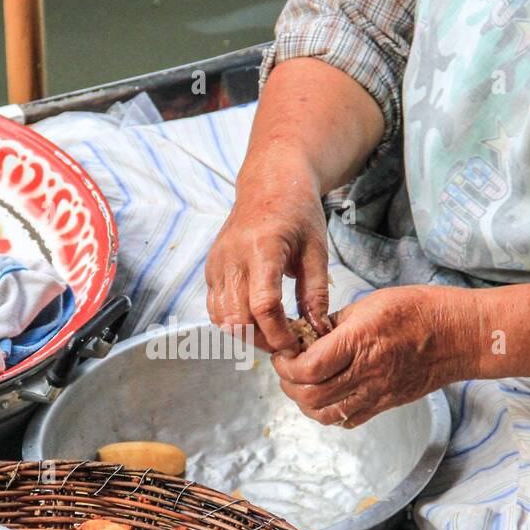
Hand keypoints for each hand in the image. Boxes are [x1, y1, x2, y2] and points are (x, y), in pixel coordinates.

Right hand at [205, 157, 330, 352]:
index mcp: (263, 249)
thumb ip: (315, 292)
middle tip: (284, 345)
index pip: (263, 305)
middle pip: (238, 317)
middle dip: (261, 340)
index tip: (294, 344)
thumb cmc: (297, 212)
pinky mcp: (211, 268)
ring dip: (245, 334)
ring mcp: (217, 263)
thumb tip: (318, 329)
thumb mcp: (316, 250)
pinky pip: (214, 307)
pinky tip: (254, 320)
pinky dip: (232, 321)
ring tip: (270, 334)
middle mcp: (233, 257)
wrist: (270, 184)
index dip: (278, 333)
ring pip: (222, 317)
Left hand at [272, 285, 478, 426]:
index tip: (283, 354)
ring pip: (325, 414)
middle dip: (289, 384)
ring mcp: (377, 393)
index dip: (286, 366)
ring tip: (304, 384)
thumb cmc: (419, 311)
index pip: (308, 369)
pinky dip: (329, 412)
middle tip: (288, 370)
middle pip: (311, 396)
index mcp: (360, 342)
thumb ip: (335, 323)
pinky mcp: (386, 404)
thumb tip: (307, 336)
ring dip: (305, 402)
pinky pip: (348, 420)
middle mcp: (367, 373)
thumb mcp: (370, 303)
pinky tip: (328, 394)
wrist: (459, 335)